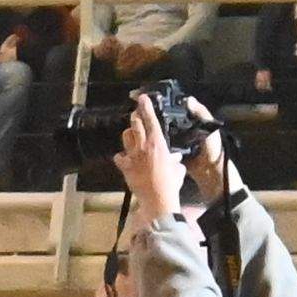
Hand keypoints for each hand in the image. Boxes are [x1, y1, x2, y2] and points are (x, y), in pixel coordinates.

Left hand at [116, 105, 184, 220]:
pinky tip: (124, 158)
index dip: (146, 107)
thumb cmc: (171, 183)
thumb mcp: (177, 168)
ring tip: (132, 134)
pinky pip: (118, 156)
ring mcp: (132, 155)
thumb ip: (175, 160)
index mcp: (158, 143)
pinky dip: (121, 156)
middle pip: (135, 123)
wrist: (157, 198)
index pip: (151, 119)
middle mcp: (143, 146)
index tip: (142, 98)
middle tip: (136, 114)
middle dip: (135, 117)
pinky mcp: (125, 167)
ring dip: (129, 133)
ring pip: (126, 136)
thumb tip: (175, 158)